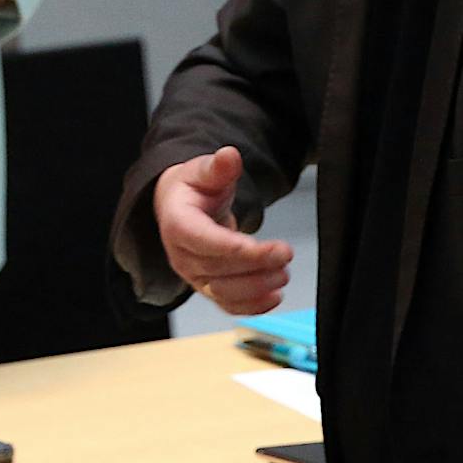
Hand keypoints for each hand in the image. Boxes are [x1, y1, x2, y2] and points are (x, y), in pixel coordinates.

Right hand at [154, 147, 292, 313]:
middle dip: (256, 266)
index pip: (203, 242)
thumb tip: (229, 156)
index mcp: (176, 223)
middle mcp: (181, 255)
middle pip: (218, 270)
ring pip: (224, 293)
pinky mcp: (207, 288)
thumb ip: (217, 167)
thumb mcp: (203, 171)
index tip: (270, 248)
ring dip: (257, 288)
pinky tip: (274, 297)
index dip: (237, 249)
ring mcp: (193, 275)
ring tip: (284, 274)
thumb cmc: (193, 189)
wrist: (180, 207)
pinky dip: (252, 307)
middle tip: (286, 254)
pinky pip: (228, 305)